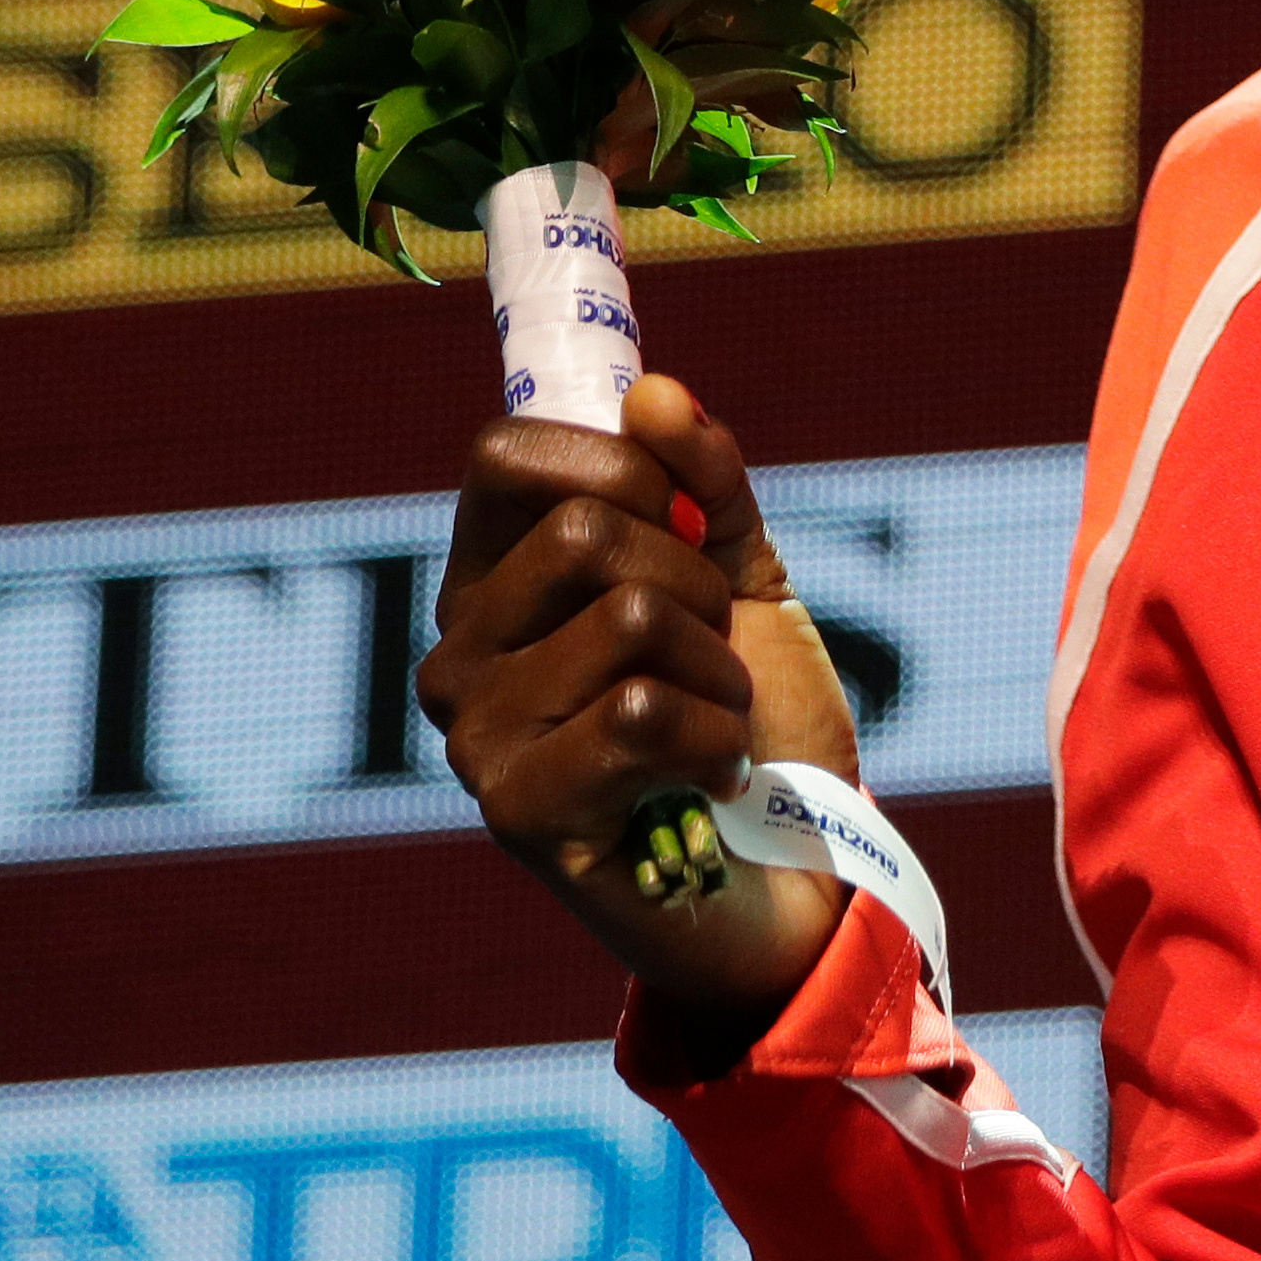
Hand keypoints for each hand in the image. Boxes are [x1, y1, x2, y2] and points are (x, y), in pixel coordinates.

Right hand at [419, 373, 859, 1030]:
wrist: (802, 868)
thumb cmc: (757, 718)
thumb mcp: (744, 579)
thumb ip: (707, 484)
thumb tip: (652, 392)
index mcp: (496, 581)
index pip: (506, 453)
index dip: (623, 464)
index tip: (687, 523)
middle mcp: (458, 652)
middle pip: (586, 532)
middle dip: (699, 583)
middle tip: (714, 654)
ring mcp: (475, 736)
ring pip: (630, 619)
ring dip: (721, 672)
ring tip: (717, 726)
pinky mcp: (517, 812)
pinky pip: (641, 712)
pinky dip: (717, 738)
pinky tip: (708, 780)